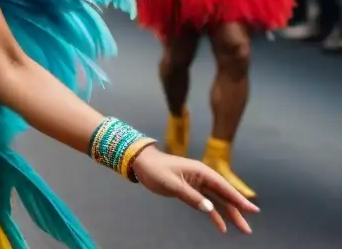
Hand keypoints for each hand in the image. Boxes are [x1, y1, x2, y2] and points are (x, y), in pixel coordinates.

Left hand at [131, 147, 257, 234]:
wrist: (142, 164)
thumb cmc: (156, 170)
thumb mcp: (172, 184)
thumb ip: (191, 196)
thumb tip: (210, 209)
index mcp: (201, 171)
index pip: (224, 187)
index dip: (239, 199)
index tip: (252, 210)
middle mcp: (203, 177)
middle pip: (224, 196)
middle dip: (237, 211)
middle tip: (248, 228)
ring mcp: (198, 184)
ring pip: (218, 201)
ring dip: (229, 214)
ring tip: (242, 229)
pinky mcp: (192, 191)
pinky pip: (207, 204)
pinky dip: (215, 215)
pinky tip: (222, 227)